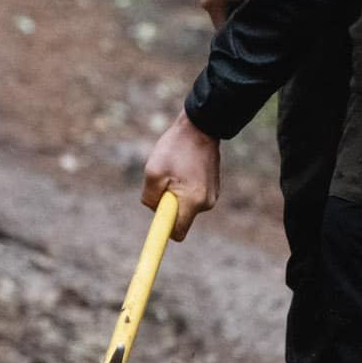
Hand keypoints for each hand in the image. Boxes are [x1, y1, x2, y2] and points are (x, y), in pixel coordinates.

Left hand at [142, 110, 219, 240]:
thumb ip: (150, 198)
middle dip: (166, 206)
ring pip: (184, 206)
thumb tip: (154, 210)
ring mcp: (211, 195)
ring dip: (173, 193)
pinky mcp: (211, 187)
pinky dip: (182, 187)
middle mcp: (206, 203)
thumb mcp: (153, 172)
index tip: (154, 236)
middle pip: (179, 219)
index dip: (164, 234)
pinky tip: (183, 167)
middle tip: (162, 182)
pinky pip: (190, 196)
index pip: (177, 233)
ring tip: (175, 169)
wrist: (201, 126)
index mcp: (192, 202)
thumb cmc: (176, 148)